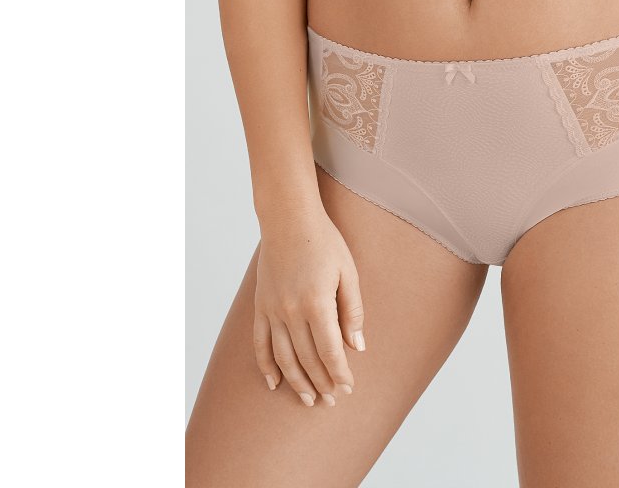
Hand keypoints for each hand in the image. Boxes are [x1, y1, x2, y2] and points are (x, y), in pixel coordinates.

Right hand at [252, 208, 365, 406]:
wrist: (288, 219)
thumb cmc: (325, 242)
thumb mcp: (348, 273)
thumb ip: (352, 311)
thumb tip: (358, 346)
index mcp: (317, 303)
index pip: (330, 351)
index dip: (339, 373)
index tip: (348, 388)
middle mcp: (291, 311)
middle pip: (307, 358)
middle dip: (321, 383)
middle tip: (332, 401)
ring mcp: (272, 310)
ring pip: (283, 357)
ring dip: (296, 382)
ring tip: (308, 399)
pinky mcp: (260, 306)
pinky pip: (261, 343)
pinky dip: (266, 366)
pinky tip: (274, 383)